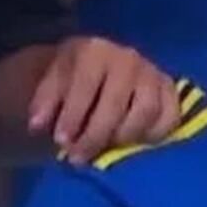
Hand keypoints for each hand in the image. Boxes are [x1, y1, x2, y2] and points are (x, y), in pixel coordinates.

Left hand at [28, 37, 179, 164]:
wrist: (96, 69)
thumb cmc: (73, 79)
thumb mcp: (53, 83)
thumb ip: (44, 103)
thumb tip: (36, 125)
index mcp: (93, 49)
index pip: (84, 85)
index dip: (72, 115)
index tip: (60, 141)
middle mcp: (127, 56)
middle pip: (115, 104)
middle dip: (94, 135)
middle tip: (78, 157)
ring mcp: (152, 72)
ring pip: (145, 112)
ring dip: (124, 136)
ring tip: (105, 149)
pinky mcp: (170, 89)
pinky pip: (170, 117)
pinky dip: (154, 133)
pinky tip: (134, 143)